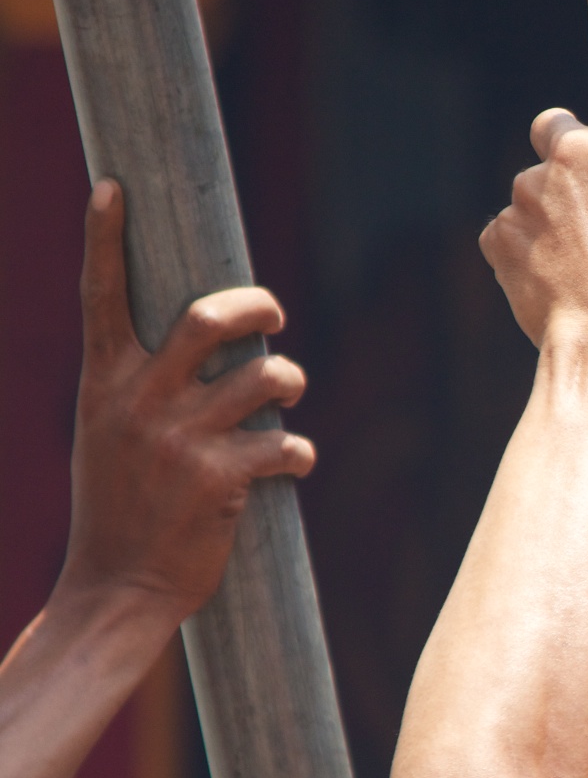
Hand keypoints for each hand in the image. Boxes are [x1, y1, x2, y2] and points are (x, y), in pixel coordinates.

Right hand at [60, 181, 312, 625]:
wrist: (116, 590)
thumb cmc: (119, 507)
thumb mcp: (106, 434)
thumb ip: (139, 385)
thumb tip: (200, 338)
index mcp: (103, 384)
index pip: (99, 296)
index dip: (104, 238)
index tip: (112, 187)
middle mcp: (138, 403)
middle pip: (209, 319)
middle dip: (257, 306)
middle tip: (274, 316)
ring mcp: (179, 441)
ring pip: (265, 377)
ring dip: (289, 383)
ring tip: (284, 401)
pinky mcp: (220, 481)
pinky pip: (286, 443)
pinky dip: (298, 453)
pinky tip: (290, 466)